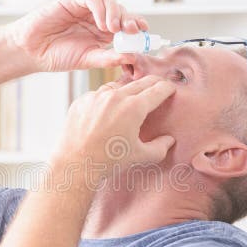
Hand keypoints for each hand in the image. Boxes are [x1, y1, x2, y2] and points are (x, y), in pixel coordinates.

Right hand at [5, 0, 148, 71]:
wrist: (32, 51)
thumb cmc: (57, 56)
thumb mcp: (87, 60)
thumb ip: (108, 58)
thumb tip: (133, 57)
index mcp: (103, 33)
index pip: (126, 25)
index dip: (137, 25)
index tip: (145, 32)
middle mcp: (96, 18)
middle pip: (121, 10)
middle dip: (130, 18)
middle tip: (132, 30)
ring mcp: (85, 9)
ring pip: (109, 0)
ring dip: (116, 12)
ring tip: (114, 29)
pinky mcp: (73, 0)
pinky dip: (101, 8)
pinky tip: (101, 23)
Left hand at [54, 75, 176, 175]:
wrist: (75, 164)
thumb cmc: (109, 161)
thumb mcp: (140, 156)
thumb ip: (160, 147)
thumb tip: (169, 140)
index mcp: (134, 108)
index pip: (158, 89)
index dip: (168, 88)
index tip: (171, 89)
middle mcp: (115, 96)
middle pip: (140, 82)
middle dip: (153, 84)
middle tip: (158, 87)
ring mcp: (96, 96)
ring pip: (118, 86)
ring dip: (128, 90)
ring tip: (131, 100)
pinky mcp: (82, 100)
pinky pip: (99, 94)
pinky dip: (107, 99)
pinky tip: (108, 111)